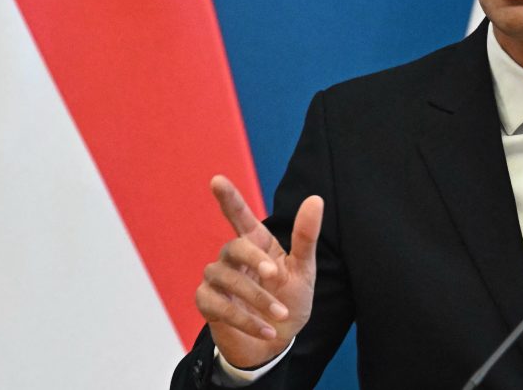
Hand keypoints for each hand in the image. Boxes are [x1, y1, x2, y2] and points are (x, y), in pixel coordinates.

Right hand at [195, 175, 323, 368]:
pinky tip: (267, 331)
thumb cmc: (290, 299)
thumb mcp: (303, 270)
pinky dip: (244, 320)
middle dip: (254, 260)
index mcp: (256, 242)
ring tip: (281, 314)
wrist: (278, 341)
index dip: (228, 197)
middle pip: (234, 247)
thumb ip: (306, 236)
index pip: (239, 215)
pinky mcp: (207, 303)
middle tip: (275, 276)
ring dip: (256, 298)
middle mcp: (233, 257)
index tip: (217, 180)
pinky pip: (218, 305)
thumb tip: (315, 199)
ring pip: (225, 278)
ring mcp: (217, 279)